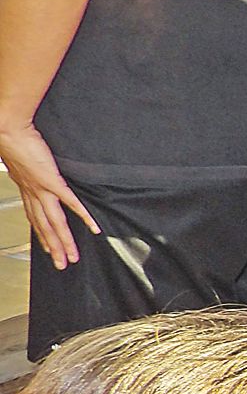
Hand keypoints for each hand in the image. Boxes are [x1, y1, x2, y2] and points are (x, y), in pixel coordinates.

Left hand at [0, 121, 98, 269]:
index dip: (41, 235)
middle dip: (53, 248)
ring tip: (72, 257)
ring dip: (64, 242)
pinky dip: (82, 216)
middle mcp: (32, 193)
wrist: (8, 129)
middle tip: (61, 264)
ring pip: (54, 222)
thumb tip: (32, 166)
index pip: (35, 218)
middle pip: (44, 227)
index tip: (48, 248)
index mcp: (26, 188)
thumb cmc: (12, 137)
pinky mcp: (52, 181)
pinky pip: (70, 203)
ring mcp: (42, 189)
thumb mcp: (18, 156)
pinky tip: (92, 227)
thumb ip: (28, 166)